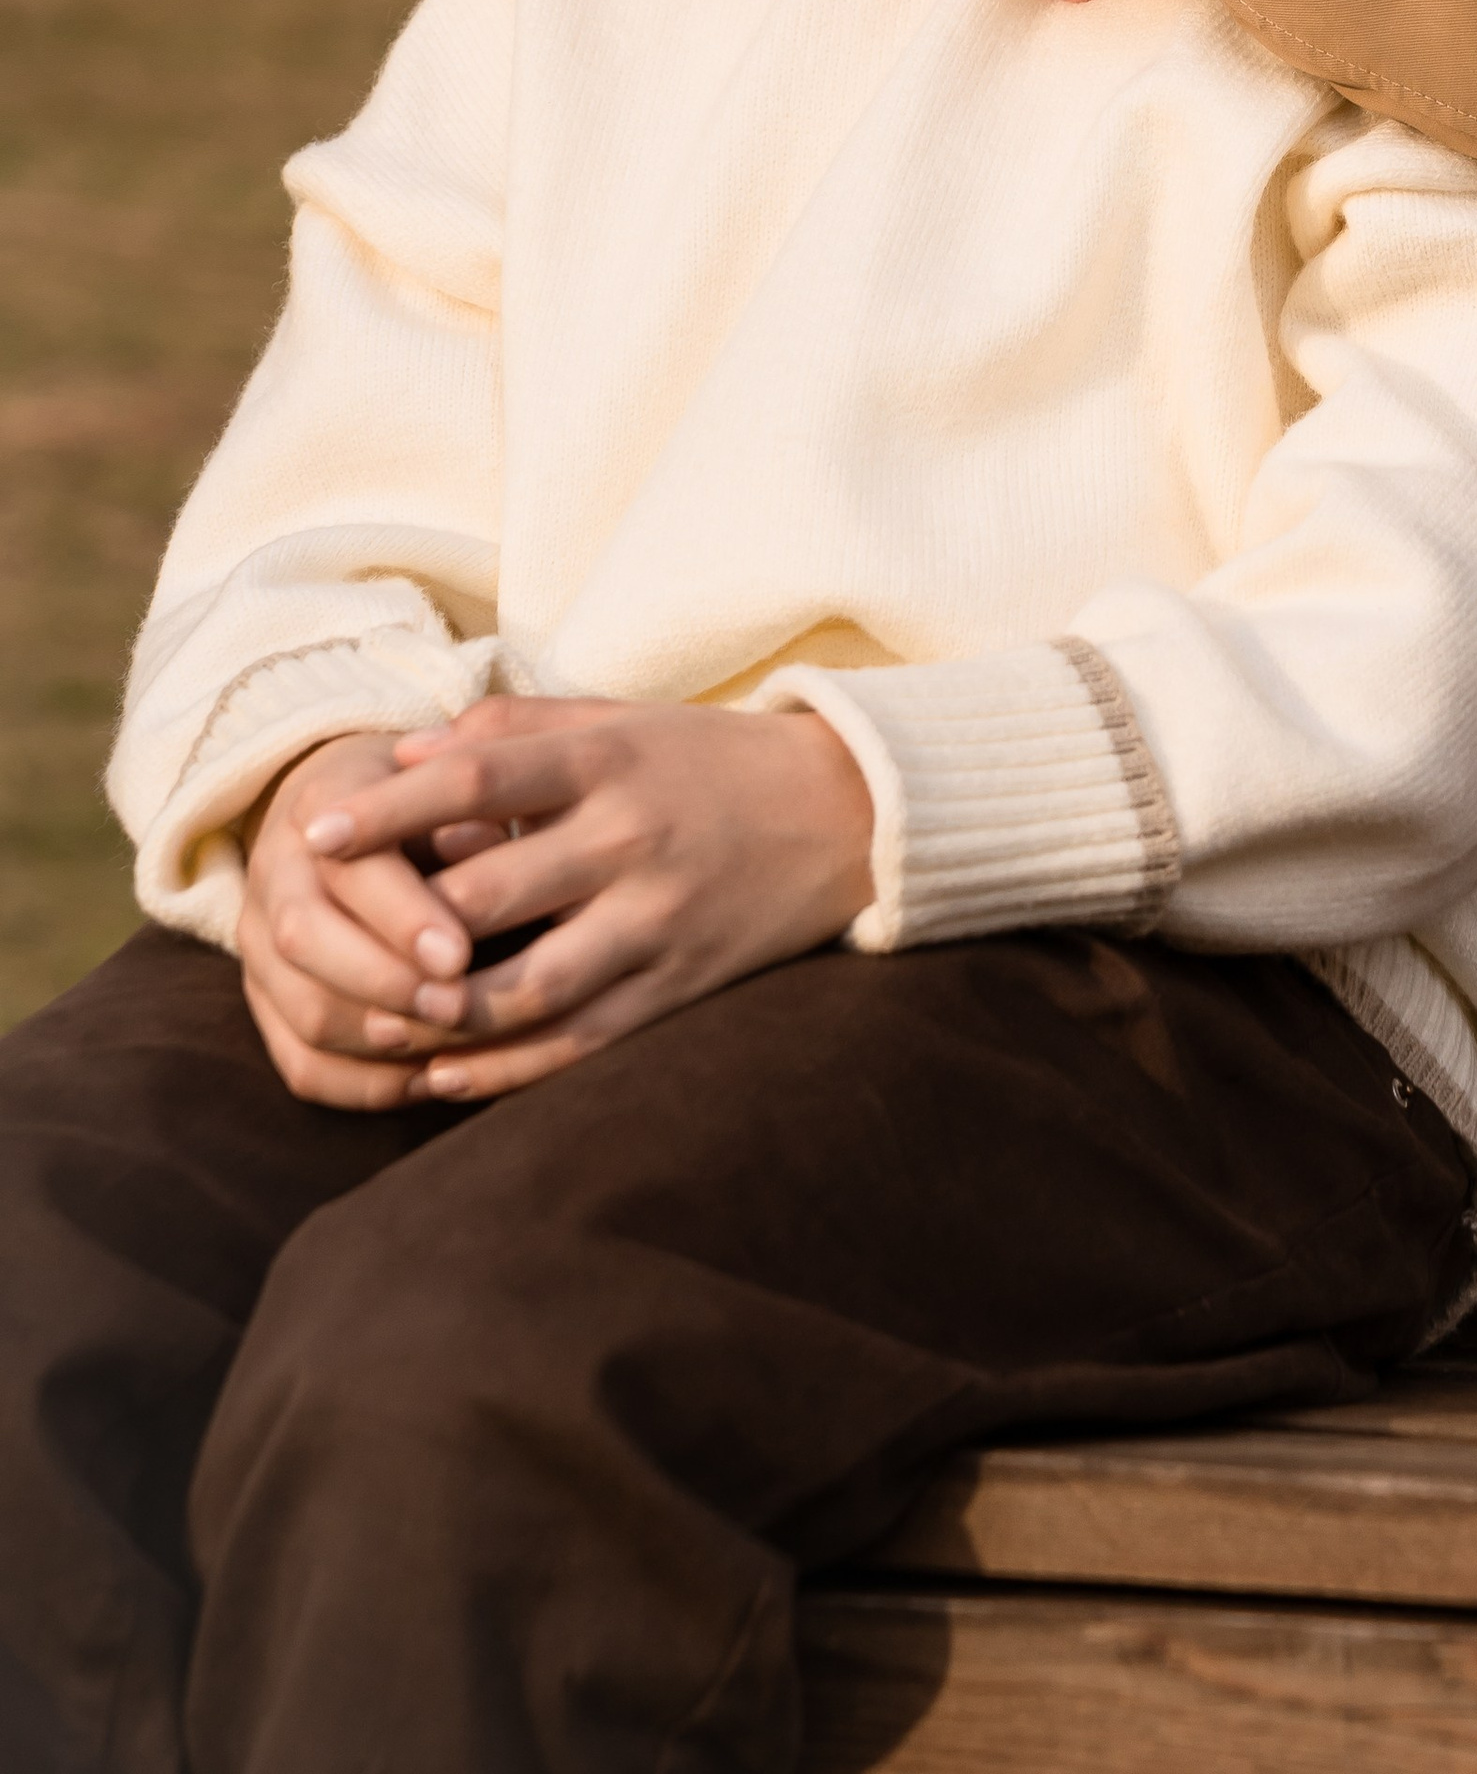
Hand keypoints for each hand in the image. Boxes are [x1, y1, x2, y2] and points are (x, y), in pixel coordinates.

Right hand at [239, 731, 478, 1108]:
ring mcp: (261, 943)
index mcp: (322, 805)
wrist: (362, 811)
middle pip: (305, 942)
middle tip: (458, 1008)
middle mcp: (276, 872)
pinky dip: (364, 1084)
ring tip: (449, 1050)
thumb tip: (488, 848)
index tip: (460, 955)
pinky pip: (301, 1063)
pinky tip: (429, 1079)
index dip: (402, 918)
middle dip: (386, 983)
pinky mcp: (268, 1001)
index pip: (349, 869)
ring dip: (379, 1041)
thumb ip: (469, 815)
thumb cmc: (431, 796)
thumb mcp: (453, 784)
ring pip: (301, 1011)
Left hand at [299, 696, 874, 1099]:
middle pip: (490, 895)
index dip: (391, 809)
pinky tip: (445, 1075)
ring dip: (443, 1017)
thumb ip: (513, 731)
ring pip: (530, 987)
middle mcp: (630, 838)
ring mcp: (659, 919)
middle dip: (400, 932)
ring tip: (374, 1029)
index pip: (478, 781)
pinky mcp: (682, 985)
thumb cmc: (707, 758)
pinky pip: (582, 1042)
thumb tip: (399, 755)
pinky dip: (508, 1068)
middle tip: (322, 954)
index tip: (313, 833)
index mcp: (609, 760)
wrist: (844, 813)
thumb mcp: (619, 719)